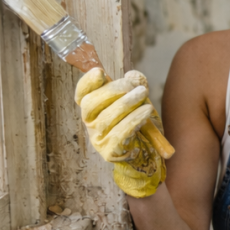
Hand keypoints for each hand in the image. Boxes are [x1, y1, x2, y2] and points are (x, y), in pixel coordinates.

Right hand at [74, 68, 164, 197]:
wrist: (148, 156)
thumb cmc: (140, 126)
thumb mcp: (139, 102)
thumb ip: (135, 86)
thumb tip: (133, 75)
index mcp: (93, 110)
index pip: (82, 95)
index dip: (87, 83)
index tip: (99, 72)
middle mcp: (91, 125)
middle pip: (91, 104)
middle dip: (113, 90)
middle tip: (134, 86)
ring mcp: (99, 140)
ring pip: (106, 118)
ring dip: (127, 103)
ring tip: (143, 94)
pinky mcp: (110, 152)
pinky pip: (120, 133)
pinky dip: (134, 119)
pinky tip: (146, 112)